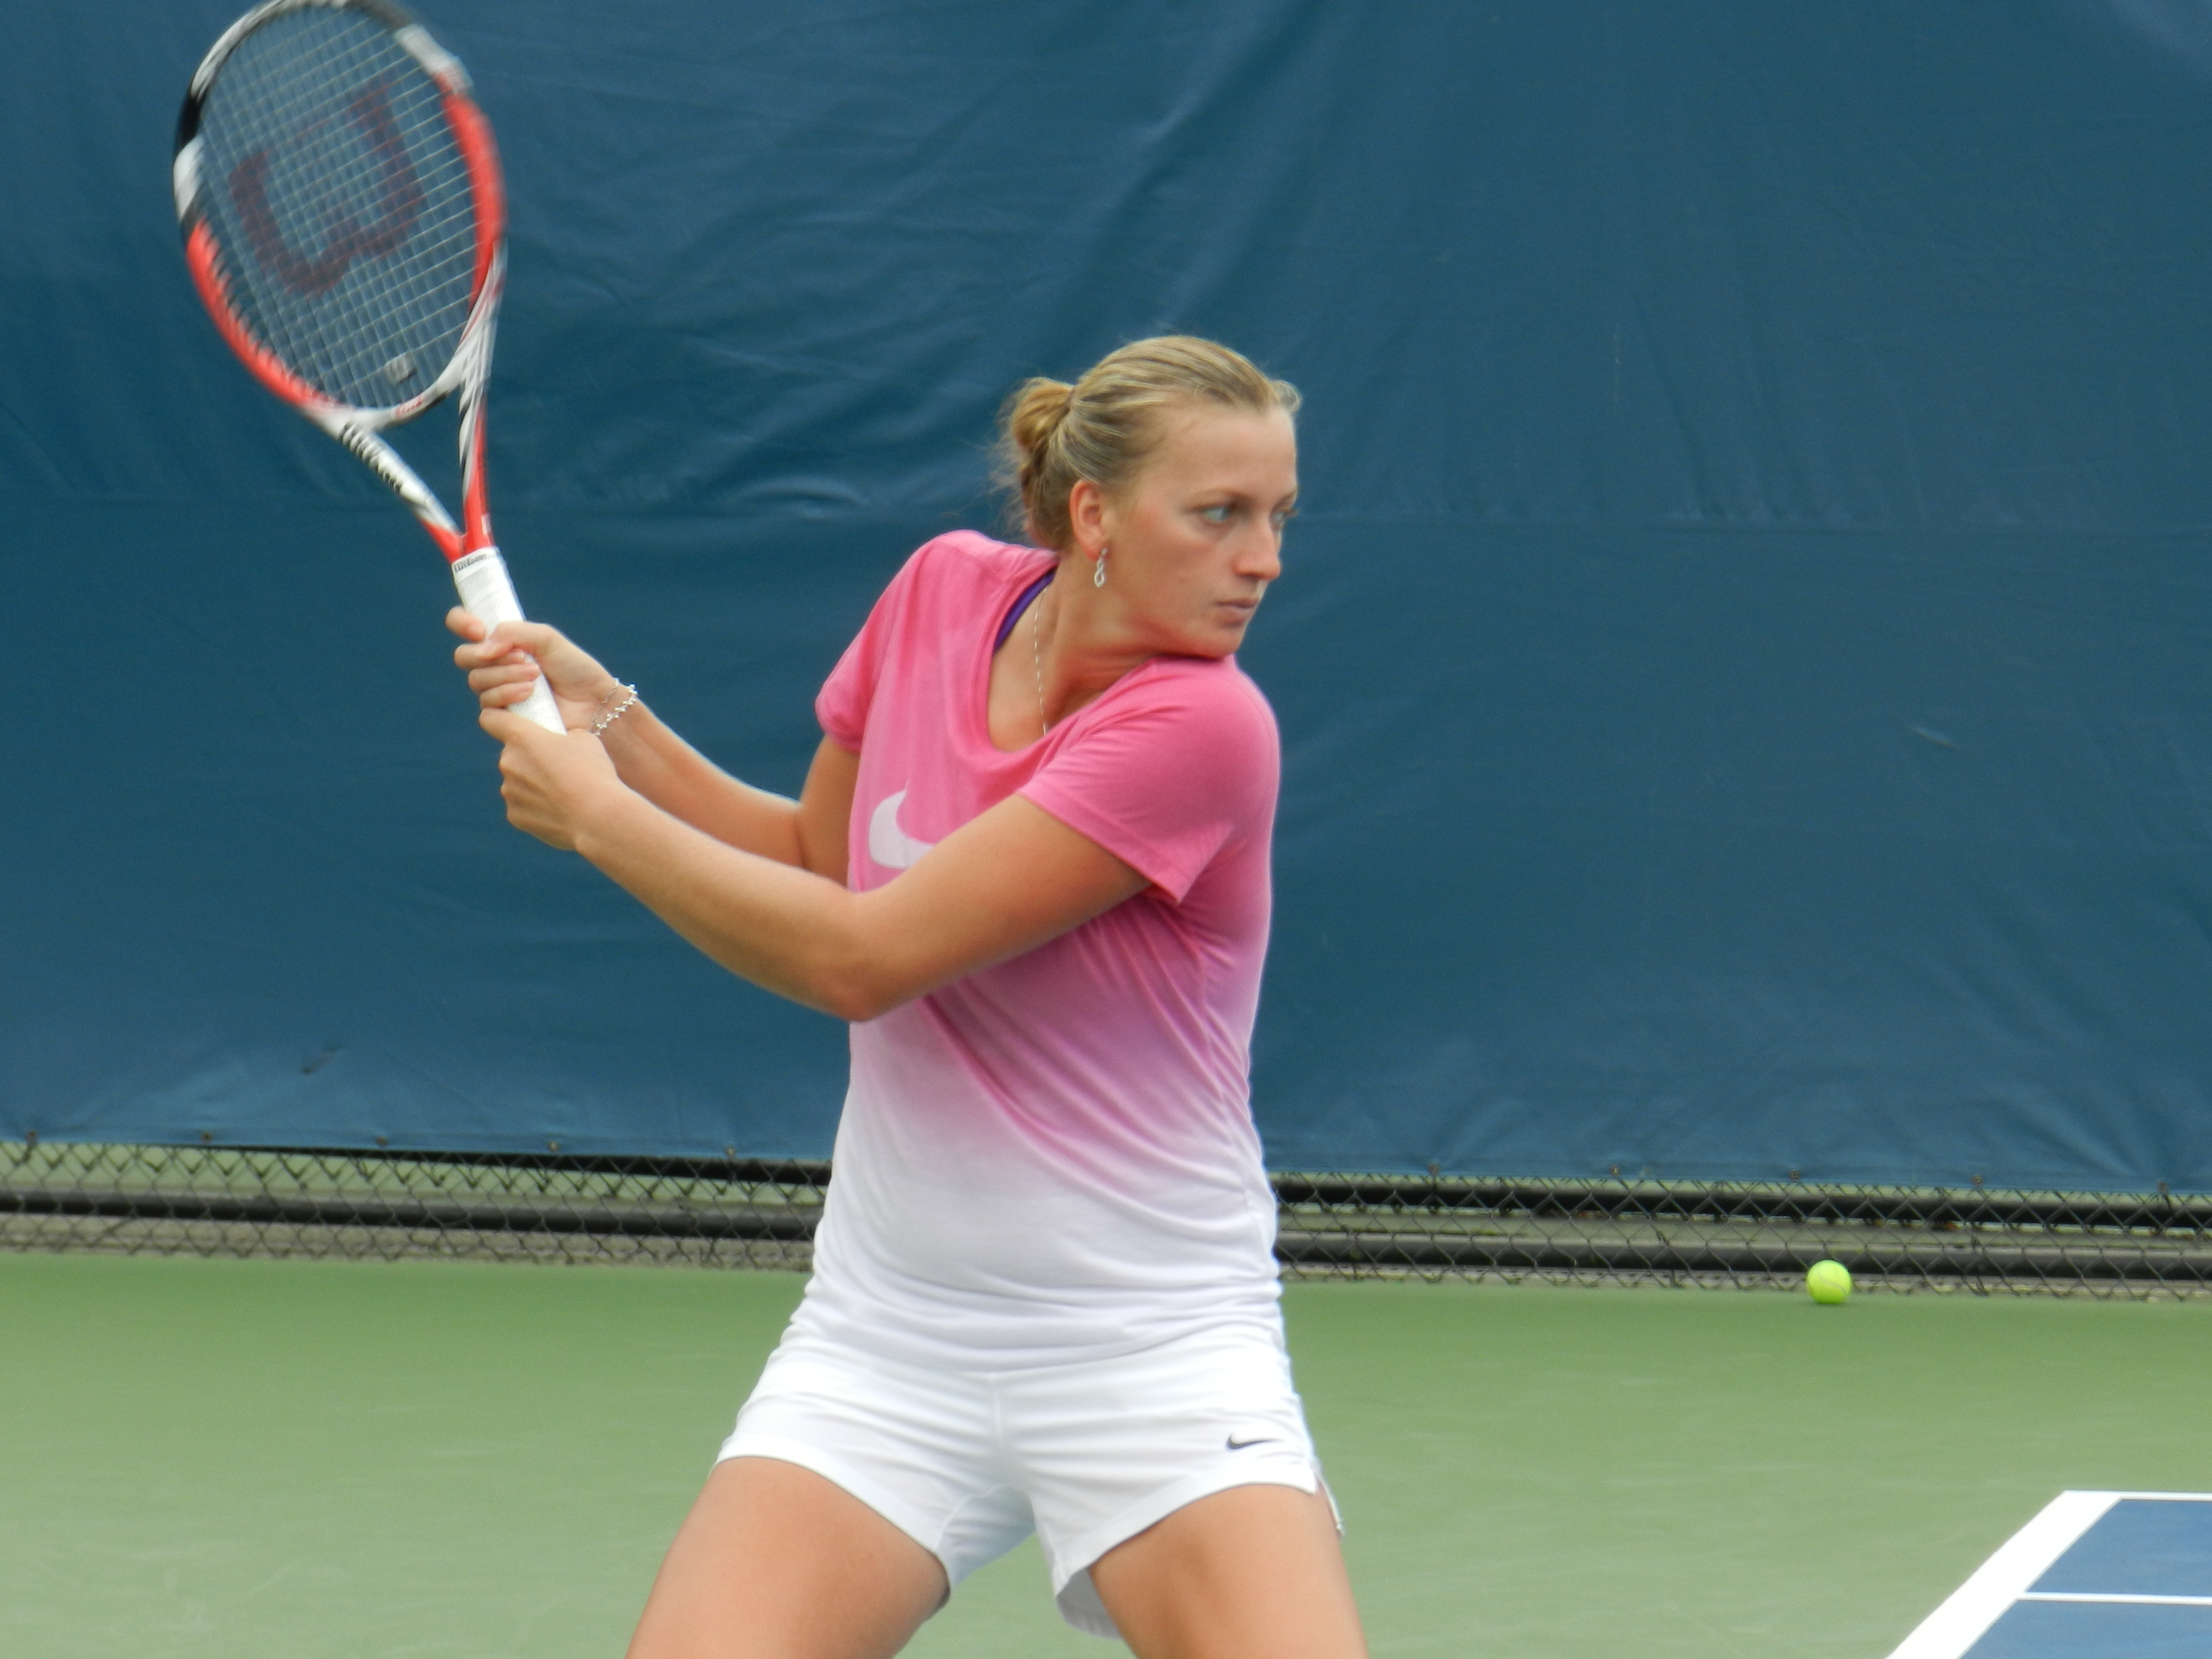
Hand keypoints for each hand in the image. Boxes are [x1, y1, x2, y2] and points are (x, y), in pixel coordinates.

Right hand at [447, 608, 619, 730]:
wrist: (593, 701)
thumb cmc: (574, 667)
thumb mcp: (547, 638)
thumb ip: (514, 632)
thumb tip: (484, 647)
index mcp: (503, 641)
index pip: (464, 625)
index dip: (461, 622)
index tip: (478, 629)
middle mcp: (495, 665)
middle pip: (465, 657)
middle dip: (490, 656)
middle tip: (522, 657)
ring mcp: (497, 690)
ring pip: (477, 681)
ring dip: (505, 675)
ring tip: (535, 676)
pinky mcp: (503, 716)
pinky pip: (487, 705)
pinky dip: (507, 694)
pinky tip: (530, 693)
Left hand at [479, 704, 626, 850]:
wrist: (598, 817)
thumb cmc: (593, 774)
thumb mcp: (584, 740)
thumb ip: (562, 736)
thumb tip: (559, 743)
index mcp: (522, 737)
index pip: (491, 718)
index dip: (498, 718)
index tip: (510, 722)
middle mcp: (508, 762)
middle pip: (512, 753)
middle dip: (530, 756)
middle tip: (558, 765)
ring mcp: (509, 791)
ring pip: (518, 780)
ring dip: (534, 782)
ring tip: (564, 792)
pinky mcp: (514, 816)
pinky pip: (523, 804)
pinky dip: (537, 805)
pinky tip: (560, 809)